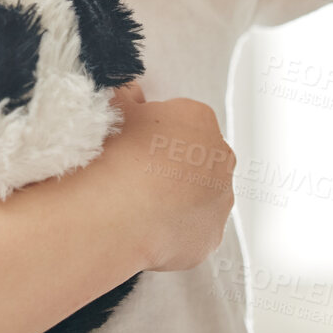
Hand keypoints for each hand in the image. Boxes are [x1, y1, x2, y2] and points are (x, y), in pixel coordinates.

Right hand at [91, 84, 236, 271]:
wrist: (113, 212)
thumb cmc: (113, 156)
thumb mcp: (112, 107)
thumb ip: (127, 94)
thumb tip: (132, 94)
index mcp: (199, 119)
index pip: (182, 118)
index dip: (155, 128)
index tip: (134, 140)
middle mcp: (220, 159)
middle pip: (198, 156)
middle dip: (174, 162)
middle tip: (137, 172)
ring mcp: (219, 201)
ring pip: (200, 195)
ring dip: (178, 197)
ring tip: (138, 203)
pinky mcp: (209, 238)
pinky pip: (193, 230)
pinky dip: (175, 229)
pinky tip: (146, 227)